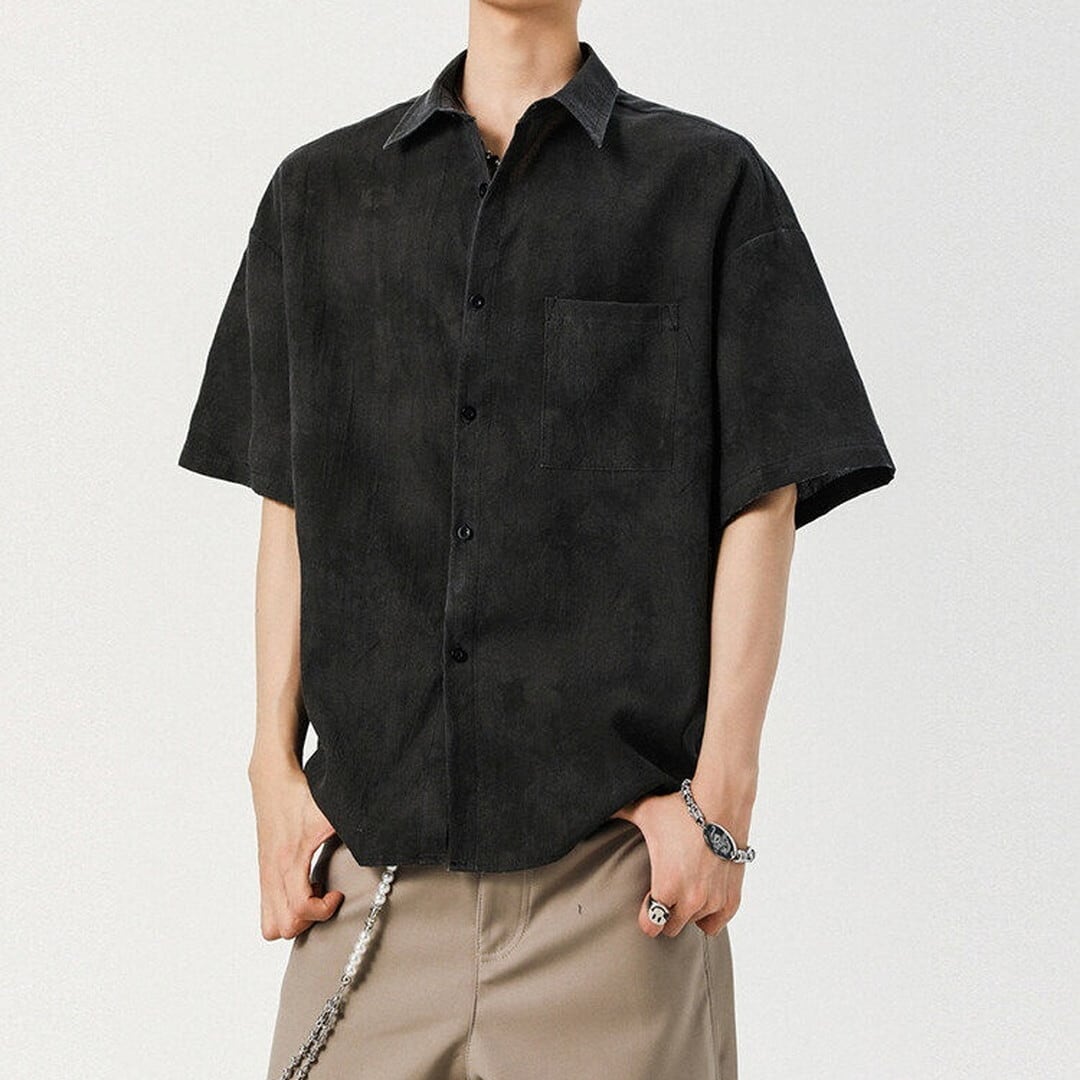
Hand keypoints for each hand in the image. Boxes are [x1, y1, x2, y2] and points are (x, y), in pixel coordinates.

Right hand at [248, 760, 344, 940]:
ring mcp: (266, 875)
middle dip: (309, 920)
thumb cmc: (301, 795)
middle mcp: (273, 873)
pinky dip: (284, 910)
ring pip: (270, 925)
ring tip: (313, 894)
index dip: (324, 909)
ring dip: (294, 919)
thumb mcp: (332, 811)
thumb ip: (354, 828)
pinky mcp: (264, 873)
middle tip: (326, 895)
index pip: (301, 908)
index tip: (338, 893)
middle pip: (284, 927)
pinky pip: (267, 910)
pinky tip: (304, 886)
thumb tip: (379, 840)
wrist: (272, 781)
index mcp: (291, 860)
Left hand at [609, 791, 743, 937]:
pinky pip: (717, 924)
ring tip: (684, 889)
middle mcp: (691, 899)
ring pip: (694, 923)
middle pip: (671, 928)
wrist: (722, 802)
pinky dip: (710, 915)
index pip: (650, 925)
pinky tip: (703, 899)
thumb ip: (618, 815)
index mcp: (666, 886)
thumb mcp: (644, 812)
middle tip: (664, 895)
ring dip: (688, 911)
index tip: (645, 904)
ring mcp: (714, 900)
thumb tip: (594, 808)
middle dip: (666, 914)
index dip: (645, 916)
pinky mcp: (732, 897)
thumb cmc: (681, 808)